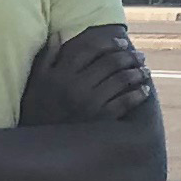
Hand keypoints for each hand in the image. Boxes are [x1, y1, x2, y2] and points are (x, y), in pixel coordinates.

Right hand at [20, 28, 155, 126]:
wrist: (39, 146)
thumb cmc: (37, 110)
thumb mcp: (36, 81)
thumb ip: (46, 56)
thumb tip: (59, 34)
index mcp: (62, 73)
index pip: (91, 48)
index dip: (110, 42)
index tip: (122, 42)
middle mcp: (77, 86)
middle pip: (110, 62)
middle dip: (128, 56)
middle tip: (138, 55)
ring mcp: (90, 103)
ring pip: (121, 80)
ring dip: (137, 72)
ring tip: (144, 70)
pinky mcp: (100, 120)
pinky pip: (125, 102)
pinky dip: (138, 94)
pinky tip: (144, 90)